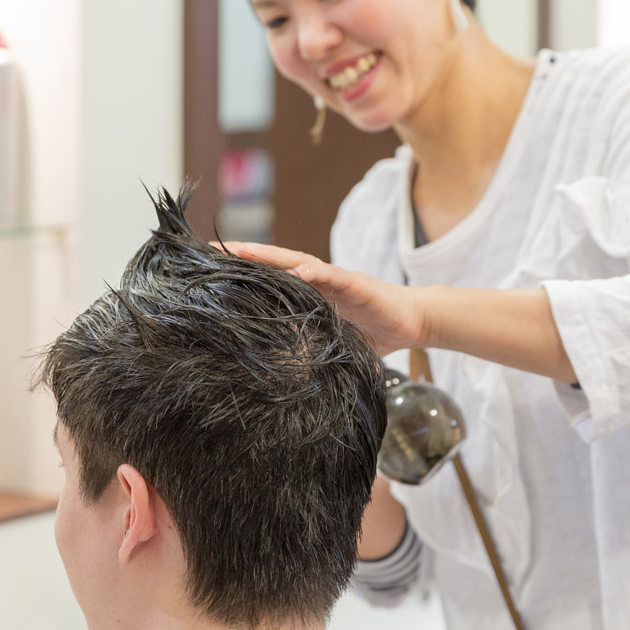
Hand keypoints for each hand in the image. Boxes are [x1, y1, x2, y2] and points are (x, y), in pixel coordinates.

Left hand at [221, 242, 429, 354]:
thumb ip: (315, 351)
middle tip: (216, 250)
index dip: (248, 274)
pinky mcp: (360, 285)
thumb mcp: (337, 343)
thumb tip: (290, 379)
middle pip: (279, 264)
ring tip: (246, 251)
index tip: (215, 269)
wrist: (414, 322)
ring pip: (301, 262)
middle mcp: (322, 281)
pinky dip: (318, 272)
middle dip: (248, 256)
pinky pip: (336, 276)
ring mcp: (339, 280)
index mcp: (314, 294)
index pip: (275, 280)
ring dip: (273, 257)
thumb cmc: (376, 332)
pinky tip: (300, 271)